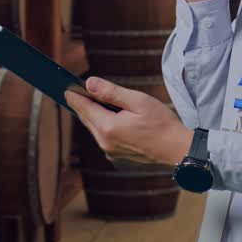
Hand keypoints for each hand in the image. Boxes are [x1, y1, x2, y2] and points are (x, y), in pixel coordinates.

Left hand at [65, 77, 193, 167]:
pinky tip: (112, 118)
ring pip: (95, 129)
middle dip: (83, 105)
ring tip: (95, 102)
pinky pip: (104, 138)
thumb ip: (111, 92)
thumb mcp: (138, 100)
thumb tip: (89, 83)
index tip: (64, 87)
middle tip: (76, 91)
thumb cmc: (161, 122)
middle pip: (87, 119)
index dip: (74, 96)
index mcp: (108, 127)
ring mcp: (110, 152)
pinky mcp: (117, 157)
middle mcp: (105, 142)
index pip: (84, 107)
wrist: (177, 149)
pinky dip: (105, 127)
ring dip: (95, 116)